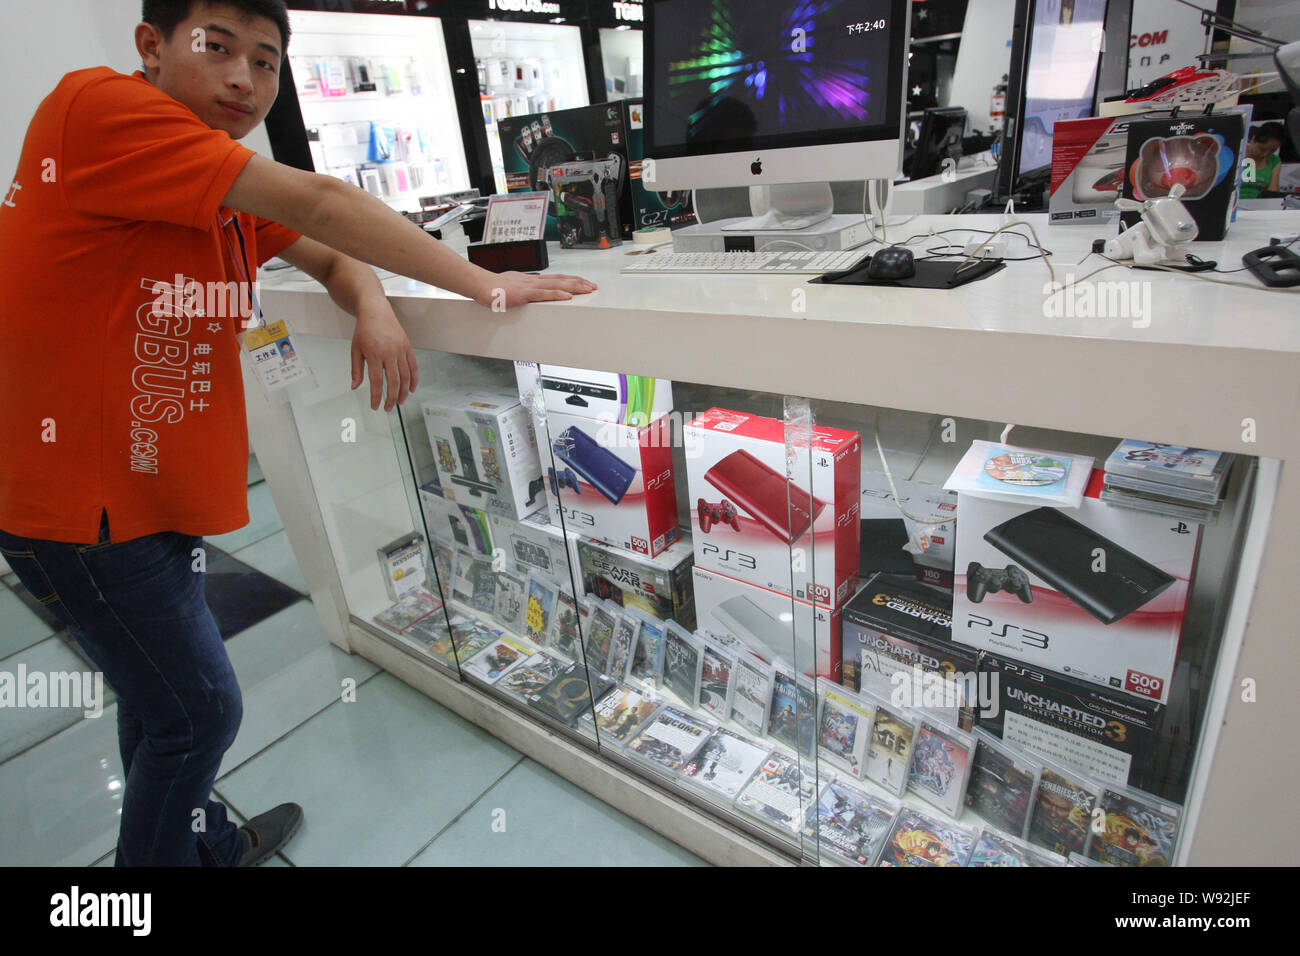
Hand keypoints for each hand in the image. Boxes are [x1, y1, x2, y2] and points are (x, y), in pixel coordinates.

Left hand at [351, 298, 417, 411]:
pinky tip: (411, 389)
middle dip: (391, 398)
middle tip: (388, 408)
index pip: (376, 382)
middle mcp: (389, 353)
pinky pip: (413, 367)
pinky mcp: (408, 347)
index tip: (375, 406)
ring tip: (399, 401)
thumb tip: (355, 387)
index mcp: (374, 354)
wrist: (376, 311)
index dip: (376, 397)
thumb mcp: (355, 349)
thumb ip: (356, 370)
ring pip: (405, 376)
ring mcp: (400, 350)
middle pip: (393, 382)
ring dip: (403, 392)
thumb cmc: (364, 330)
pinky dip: (414, 380)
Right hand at [473, 271, 596, 309]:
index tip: (583, 282)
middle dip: (578, 283)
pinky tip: (567, 297)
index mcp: (532, 281)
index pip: (557, 279)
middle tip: (592, 286)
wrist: (481, 286)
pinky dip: (556, 295)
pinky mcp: (524, 294)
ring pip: (556, 285)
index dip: (571, 280)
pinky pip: (543, 294)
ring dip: (573, 287)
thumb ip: (525, 293)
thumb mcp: (514, 288)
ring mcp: (530, 287)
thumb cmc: (494, 288)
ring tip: (587, 289)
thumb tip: (532, 297)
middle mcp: (534, 281)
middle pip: (561, 280)